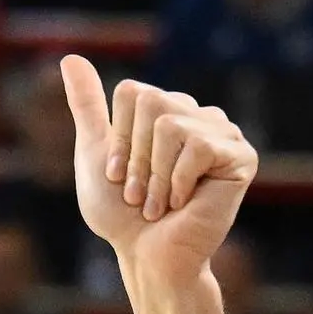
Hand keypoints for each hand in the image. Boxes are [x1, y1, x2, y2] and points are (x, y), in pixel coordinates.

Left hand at [59, 56, 256, 290]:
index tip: (117, 176)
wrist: (148, 257)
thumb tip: (70, 56)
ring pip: (171, 124)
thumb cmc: (122, 215)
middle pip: (151, 102)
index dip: (118, 139)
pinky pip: (199, 146)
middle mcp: (195, 114)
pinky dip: (180, 181)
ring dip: (154, 176)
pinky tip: (184, 204)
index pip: (132, 92)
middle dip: (135, 157)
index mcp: (165, 110)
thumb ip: (88, 106)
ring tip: (159, 204)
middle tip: (139, 195)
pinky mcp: (241, 155)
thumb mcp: (95, 154)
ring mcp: (221, 132)